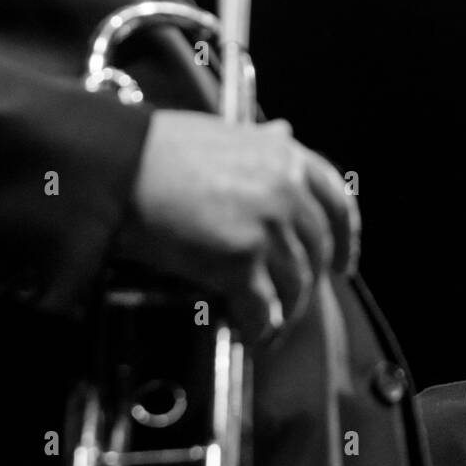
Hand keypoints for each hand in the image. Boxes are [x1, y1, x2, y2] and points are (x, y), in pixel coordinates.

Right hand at [128, 111, 358, 342]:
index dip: (346, 239)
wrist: (120, 168)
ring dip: (283, 311)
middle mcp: (286, 190)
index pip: (337, 203)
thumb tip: (283, 132)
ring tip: (267, 323)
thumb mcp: (223, 132)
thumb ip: (260, 142)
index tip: (343, 262)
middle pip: (316, 250)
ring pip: (294, 285)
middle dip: (306, 281)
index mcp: (285, 156)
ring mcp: (267, 227)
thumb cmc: (158, 148)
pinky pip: (264, 309)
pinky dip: (260, 328)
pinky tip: (250, 334)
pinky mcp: (241, 261)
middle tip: (292, 299)